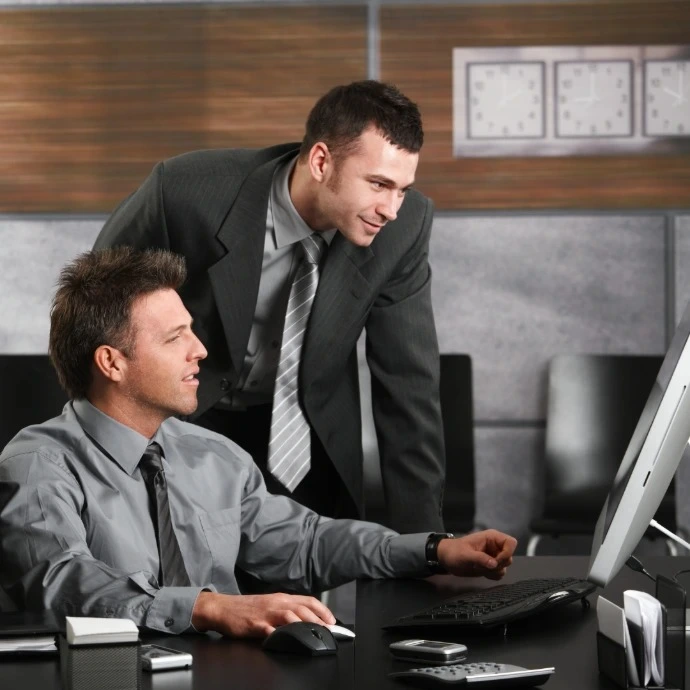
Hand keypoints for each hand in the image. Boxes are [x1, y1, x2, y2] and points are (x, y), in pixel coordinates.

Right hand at [191, 591, 335, 637]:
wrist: (223, 608)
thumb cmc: (247, 608)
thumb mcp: (270, 604)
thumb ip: (287, 609)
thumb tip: (306, 619)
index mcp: (282, 598)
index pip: (308, 601)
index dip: (323, 611)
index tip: (332, 621)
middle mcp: (277, 603)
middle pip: (303, 609)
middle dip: (318, 621)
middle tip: (328, 632)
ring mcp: (266, 613)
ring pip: (290, 617)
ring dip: (304, 626)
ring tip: (314, 635)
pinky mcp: (255, 625)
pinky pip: (270, 630)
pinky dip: (280, 635)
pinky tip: (286, 640)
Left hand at [436, 529, 516, 580]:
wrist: (447, 559)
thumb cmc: (454, 552)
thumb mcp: (465, 555)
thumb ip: (480, 558)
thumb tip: (495, 564)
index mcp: (491, 537)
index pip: (511, 542)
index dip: (507, 553)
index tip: (496, 561)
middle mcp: (495, 546)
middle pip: (509, 557)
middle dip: (497, 565)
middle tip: (482, 566)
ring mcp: (494, 556)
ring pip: (504, 567)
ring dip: (493, 571)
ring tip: (478, 568)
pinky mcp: (491, 566)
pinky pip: (499, 573)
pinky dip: (492, 576)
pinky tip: (481, 572)